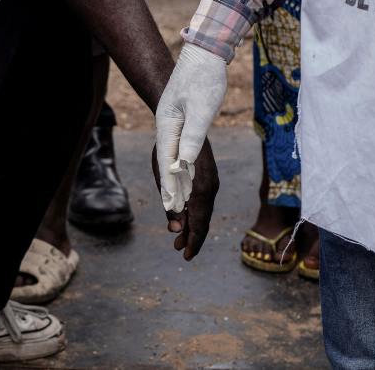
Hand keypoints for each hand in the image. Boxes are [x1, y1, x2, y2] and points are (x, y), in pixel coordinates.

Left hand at [151, 138, 218, 260]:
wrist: (181, 119)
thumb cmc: (167, 148)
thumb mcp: (163, 179)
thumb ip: (170, 204)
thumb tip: (175, 229)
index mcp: (201, 189)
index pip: (199, 223)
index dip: (193, 241)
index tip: (186, 256)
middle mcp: (211, 186)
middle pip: (203, 220)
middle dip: (192, 237)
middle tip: (180, 251)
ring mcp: (211, 181)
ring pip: (203, 211)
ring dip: (192, 226)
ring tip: (178, 240)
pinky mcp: (208, 176)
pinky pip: (203, 200)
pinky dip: (194, 212)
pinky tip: (185, 217)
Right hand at [155, 44, 226, 212]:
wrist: (205, 52)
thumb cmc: (204, 78)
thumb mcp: (201, 109)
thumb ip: (192, 137)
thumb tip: (184, 165)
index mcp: (166, 125)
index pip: (167, 161)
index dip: (169, 185)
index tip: (171, 207)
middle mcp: (166, 127)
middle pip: (167, 164)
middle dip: (171, 190)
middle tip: (174, 216)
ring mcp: (173, 124)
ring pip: (173, 159)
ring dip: (177, 182)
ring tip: (179, 206)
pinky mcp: (182, 121)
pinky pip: (180, 151)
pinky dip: (182, 168)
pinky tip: (186, 177)